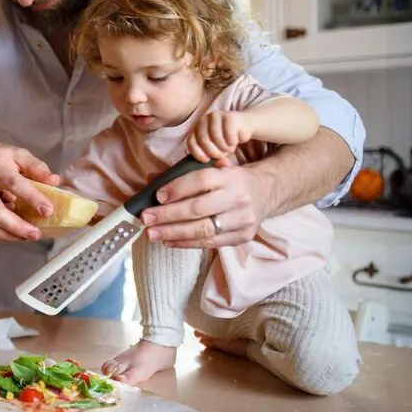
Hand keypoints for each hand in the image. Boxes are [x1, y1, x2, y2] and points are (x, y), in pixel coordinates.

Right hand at [0, 143, 60, 241]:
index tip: (48, 210)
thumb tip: (54, 181)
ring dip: (8, 236)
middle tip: (36, 234)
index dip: (32, 198)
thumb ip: (36, 167)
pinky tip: (12, 233)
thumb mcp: (16, 154)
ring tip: (26, 236)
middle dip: (17, 227)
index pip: (13, 184)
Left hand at [139, 163, 264, 248]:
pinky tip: (169, 241)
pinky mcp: (241, 237)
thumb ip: (184, 172)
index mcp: (229, 176)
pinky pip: (210, 243)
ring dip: (174, 233)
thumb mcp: (213, 168)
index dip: (177, 189)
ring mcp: (242, 220)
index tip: (157, 196)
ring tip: (153, 234)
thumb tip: (152, 179)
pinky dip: (186, 243)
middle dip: (168, 215)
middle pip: (198, 209)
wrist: (265, 192)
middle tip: (146, 218)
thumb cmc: (230, 179)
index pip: (201, 181)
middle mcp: (238, 198)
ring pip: (203, 230)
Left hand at [185, 111, 250, 166]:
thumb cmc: (226, 141)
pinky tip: (234, 142)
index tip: (207, 160)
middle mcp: (203, 120)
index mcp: (196, 128)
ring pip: (216, 137)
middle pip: (203, 140)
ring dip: (224, 147)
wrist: (244, 127)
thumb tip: (215, 166)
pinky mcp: (228, 116)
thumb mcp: (217, 151)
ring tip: (229, 148)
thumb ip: (213, 159)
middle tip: (222, 156)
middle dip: (214, 152)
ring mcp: (215, 116)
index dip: (198, 154)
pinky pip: (228, 133)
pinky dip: (232, 142)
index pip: (191, 142)